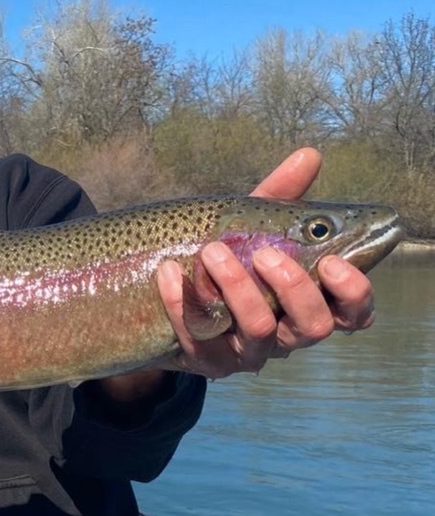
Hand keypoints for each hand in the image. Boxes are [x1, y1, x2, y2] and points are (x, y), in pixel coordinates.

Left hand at [155, 148, 375, 378]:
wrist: (162, 300)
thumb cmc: (224, 257)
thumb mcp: (250, 226)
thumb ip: (280, 197)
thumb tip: (309, 154)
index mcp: (309, 303)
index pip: (353, 313)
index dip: (352, 292)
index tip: (332, 261)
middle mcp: (286, 335)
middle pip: (313, 327)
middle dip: (293, 287)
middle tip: (265, 253)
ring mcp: (246, 353)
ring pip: (258, 333)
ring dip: (238, 290)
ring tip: (213, 251)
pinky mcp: (205, 361)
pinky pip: (199, 340)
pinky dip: (183, 303)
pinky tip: (170, 273)